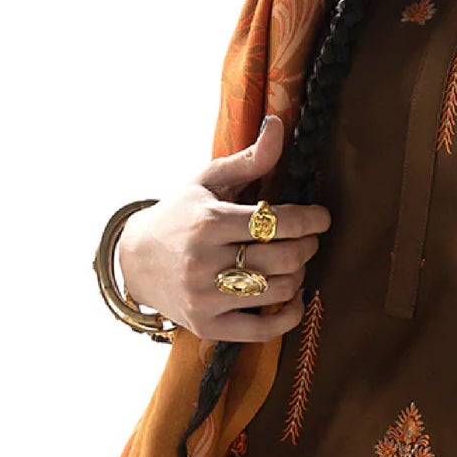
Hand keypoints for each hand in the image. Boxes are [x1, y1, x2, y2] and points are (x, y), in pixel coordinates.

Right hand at [117, 115, 331, 342]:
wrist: (135, 259)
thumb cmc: (179, 214)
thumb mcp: (208, 181)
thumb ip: (249, 159)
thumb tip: (280, 124)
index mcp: (209, 222)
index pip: (276, 222)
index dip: (311, 219)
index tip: (322, 217)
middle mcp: (205, 261)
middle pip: (283, 257)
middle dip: (308, 246)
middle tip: (310, 239)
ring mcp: (205, 297)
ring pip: (278, 290)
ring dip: (299, 275)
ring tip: (295, 262)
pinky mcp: (207, 325)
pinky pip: (262, 331)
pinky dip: (288, 316)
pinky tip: (293, 298)